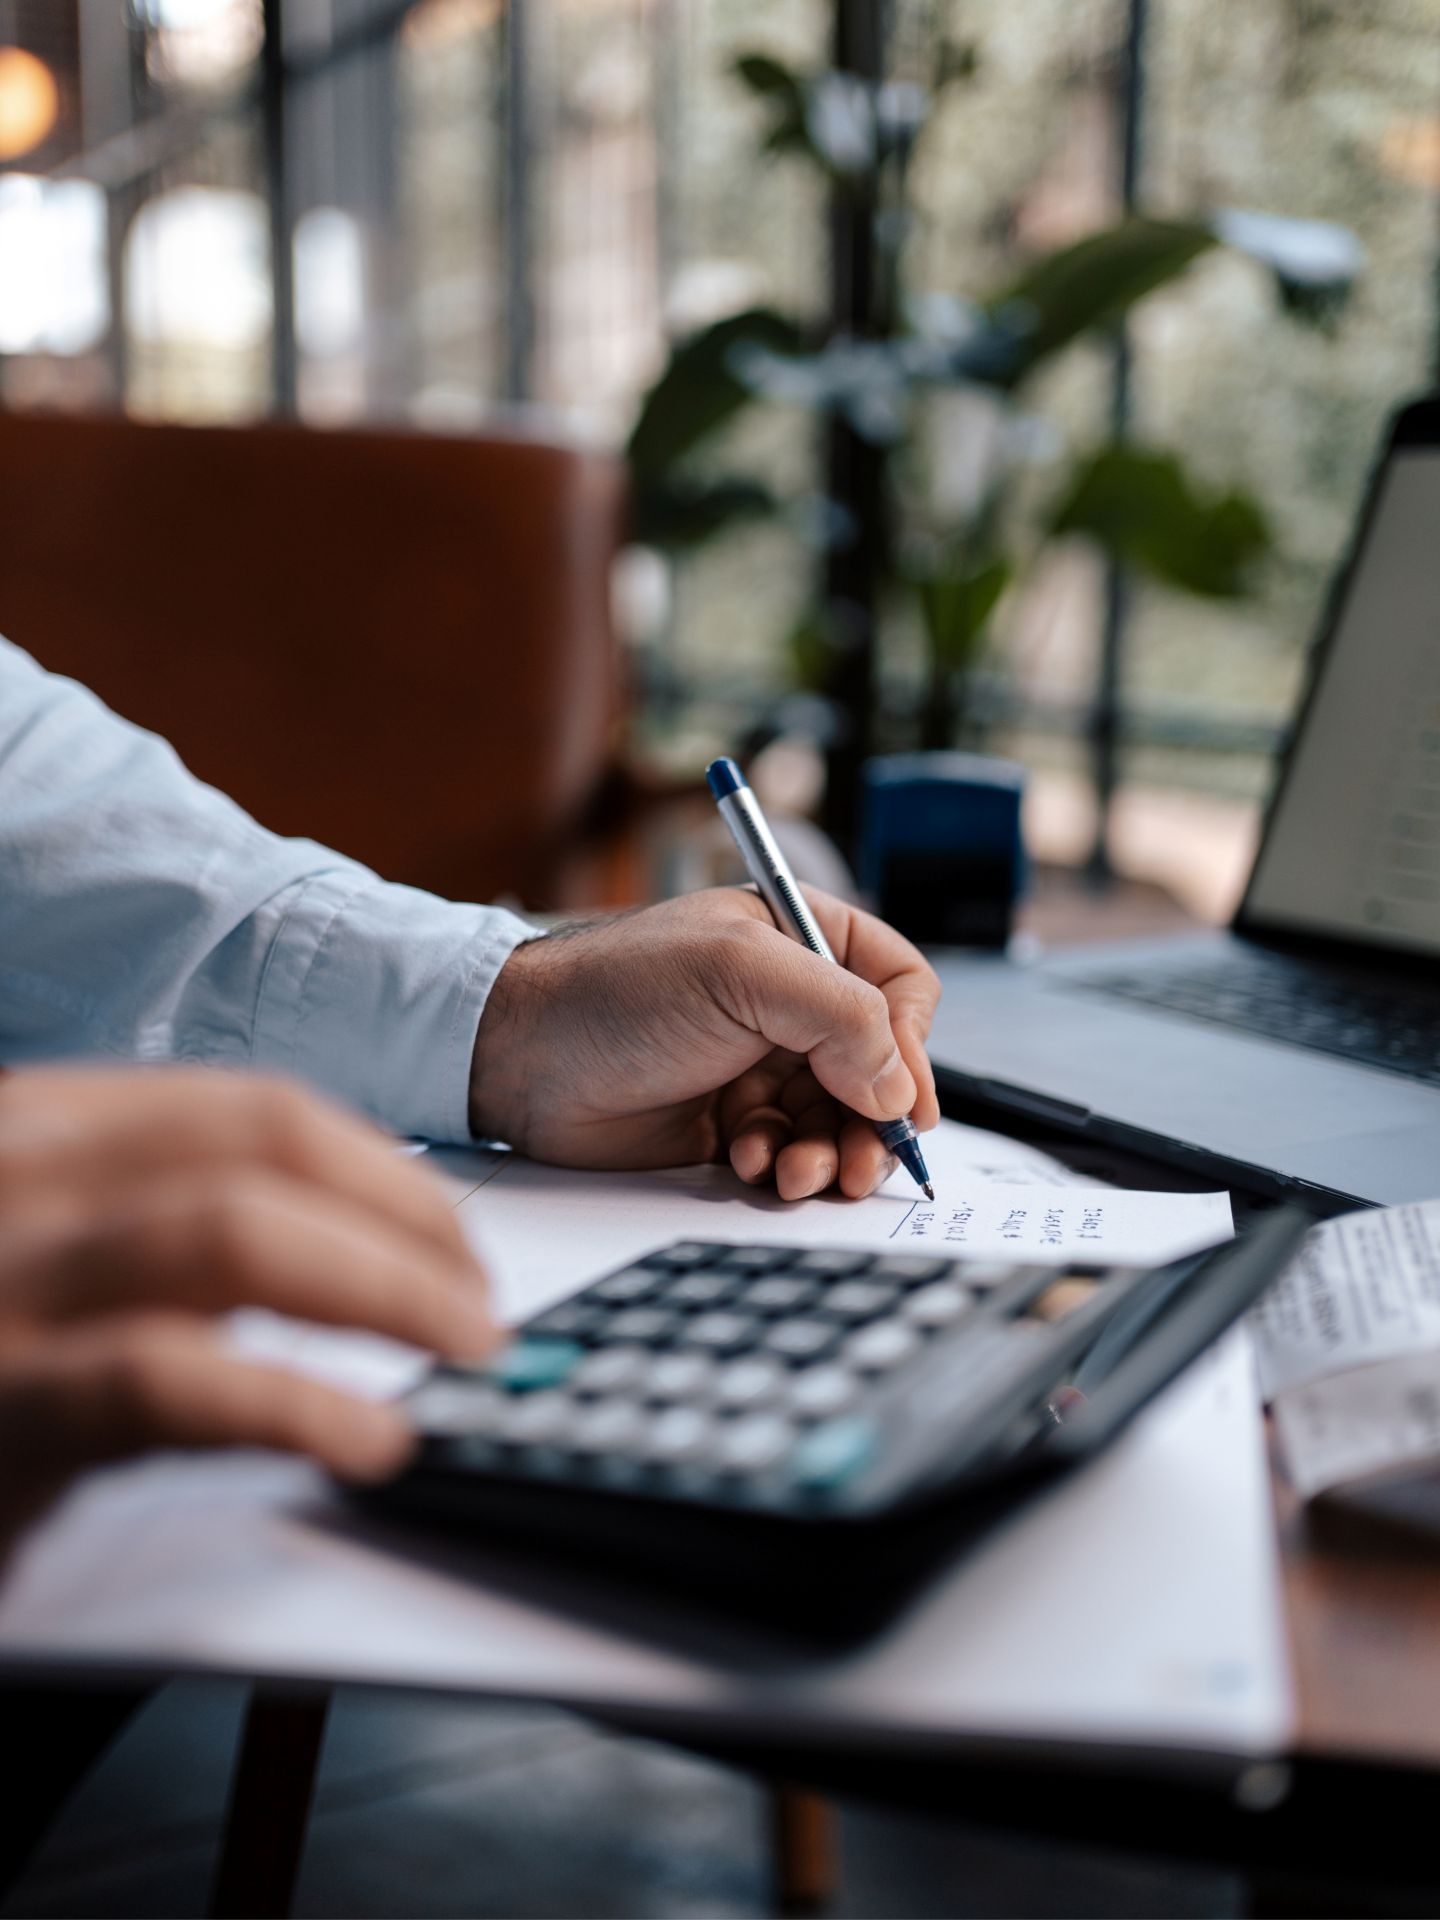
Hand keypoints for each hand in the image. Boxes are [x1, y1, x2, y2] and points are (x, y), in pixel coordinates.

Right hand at [0, 1068, 496, 1559]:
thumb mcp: (50, 1257)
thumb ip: (163, 1227)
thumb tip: (352, 1246)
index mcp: (39, 1125)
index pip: (251, 1109)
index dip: (381, 1170)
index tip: (453, 1237)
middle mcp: (14, 1170)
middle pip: (263, 1150)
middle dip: (405, 1221)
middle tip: (479, 1303)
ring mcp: (0, 1277)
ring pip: (236, 1232)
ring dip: (384, 1289)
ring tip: (463, 1351)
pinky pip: (170, 1381)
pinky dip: (296, 1404)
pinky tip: (370, 1437)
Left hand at [470, 886, 940, 1200]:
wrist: (518, 1056)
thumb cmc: (615, 990)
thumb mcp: (739, 974)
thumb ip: (838, 1015)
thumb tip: (897, 1088)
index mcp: (800, 940)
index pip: (898, 987)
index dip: (912, 1045)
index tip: (904, 1101)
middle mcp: (788, 1002)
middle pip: (878, 1068)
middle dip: (872, 1121)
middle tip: (860, 1164)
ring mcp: (759, 1064)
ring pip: (837, 1121)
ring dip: (828, 1152)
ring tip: (795, 1172)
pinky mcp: (728, 1121)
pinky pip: (788, 1152)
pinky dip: (780, 1165)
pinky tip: (745, 1161)